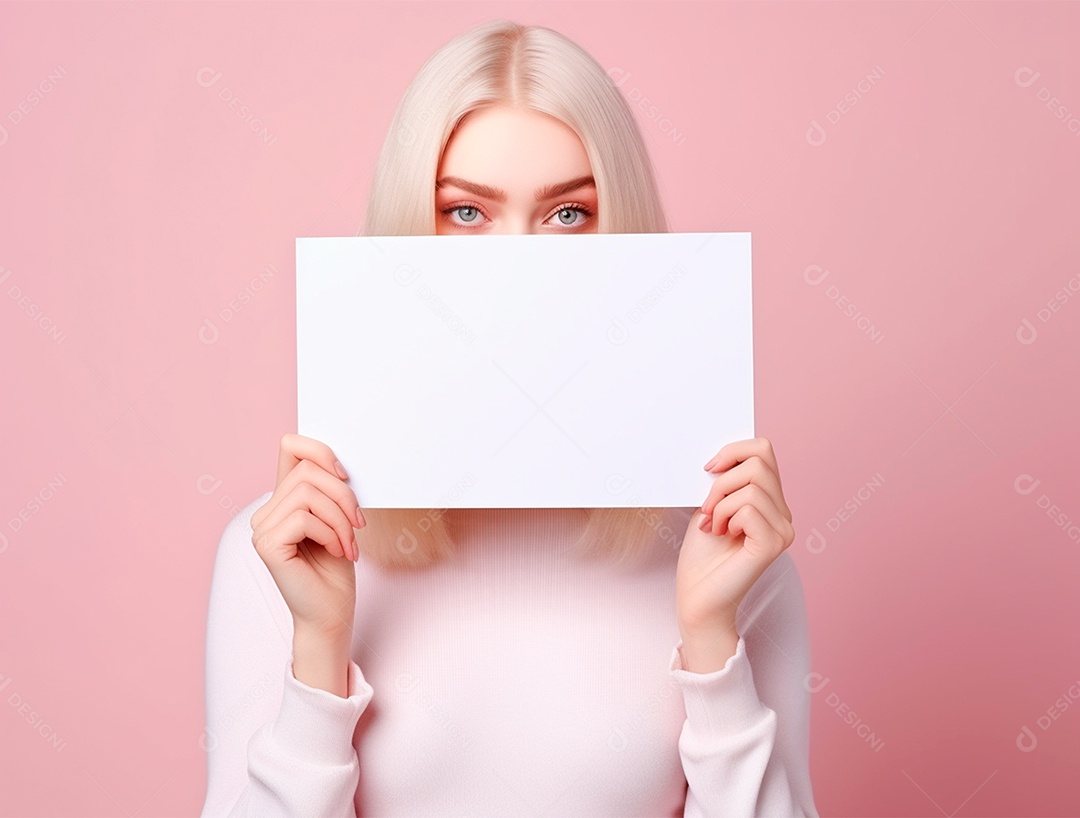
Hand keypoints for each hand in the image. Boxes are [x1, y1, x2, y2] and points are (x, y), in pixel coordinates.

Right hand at [249, 433, 365, 636]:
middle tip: (358, 523)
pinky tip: (336, 551)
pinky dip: (330, 533)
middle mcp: (266, 512)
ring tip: (349, 543)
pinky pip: (304, 518)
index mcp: (283, 500)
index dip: (320, 450)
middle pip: (307, 471)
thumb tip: (337, 464)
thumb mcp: (338, 519)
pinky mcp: (267, 545)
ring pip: (308, 493)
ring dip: (340, 519)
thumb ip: (329, 490)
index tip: (346, 477)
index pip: (291, 446)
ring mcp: (262, 529)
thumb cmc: (336, 570)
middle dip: (343, 495)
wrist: (331, 614)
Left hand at [675, 437, 794, 635]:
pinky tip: (722, 535)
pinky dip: (726, 516)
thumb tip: (724, 454)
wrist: (698, 599)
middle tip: (707, 508)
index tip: (708, 470)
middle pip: (759, 461)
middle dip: (721, 480)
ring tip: (714, 525)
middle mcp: (783, 514)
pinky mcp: (773, 544)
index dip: (733, 451)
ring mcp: (783, 530)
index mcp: (771, 501)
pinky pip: (749, 507)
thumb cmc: (701, 558)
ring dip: (720, 503)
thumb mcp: (711, 505)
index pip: (763, 450)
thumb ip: (725, 480)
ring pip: (752, 485)